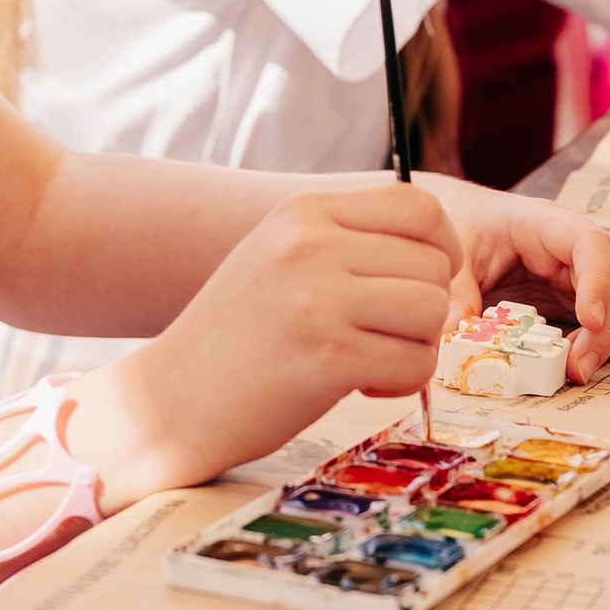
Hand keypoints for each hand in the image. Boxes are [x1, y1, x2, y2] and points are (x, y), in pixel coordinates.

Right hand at [73, 185, 464, 505]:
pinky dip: (401, 384)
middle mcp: (310, 244)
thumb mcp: (282, 259)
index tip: (419, 287)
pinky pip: (414, 363)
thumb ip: (350, 244)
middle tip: (383, 337)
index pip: (420, 207)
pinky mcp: (326, 357)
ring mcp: (317, 298)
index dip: (441, 250)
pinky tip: (360, 386)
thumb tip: (440, 255)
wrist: (167, 402)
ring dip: (416, 348)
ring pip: (433, 312)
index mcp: (303, 211)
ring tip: (371, 362)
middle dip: (425, 311)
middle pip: (434, 265)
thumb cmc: (235, 337)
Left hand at [415, 175, 609, 379]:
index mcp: (547, 226)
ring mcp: (592, 279)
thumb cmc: (467, 228)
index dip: (600, 281)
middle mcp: (580, 253)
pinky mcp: (589, 303)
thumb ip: (454, 291)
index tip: (589, 320)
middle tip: (576, 367)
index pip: (592, 243)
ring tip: (576, 367)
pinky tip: (578, 361)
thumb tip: (452, 333)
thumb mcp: (454, 254)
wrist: (469, 224)